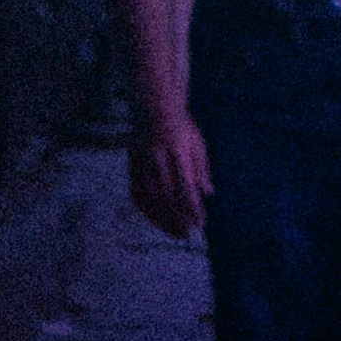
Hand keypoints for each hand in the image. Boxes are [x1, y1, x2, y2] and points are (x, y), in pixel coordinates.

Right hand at [127, 105, 211, 242]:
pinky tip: (157, 221)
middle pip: (168, 195)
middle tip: (189, 232)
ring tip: (177, 232)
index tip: (201, 222)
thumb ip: (202, 168)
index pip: (185, 184)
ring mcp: (142, 163)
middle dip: (179, 217)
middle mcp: (158, 157)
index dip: (192, 206)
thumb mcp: (197, 142)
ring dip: (164, 219)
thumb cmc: (181, 127)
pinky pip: (137, 195)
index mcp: (177, 149)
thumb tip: (208, 193)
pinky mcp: (132, 167)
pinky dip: (147, 211)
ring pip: (152, 198)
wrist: (155, 108)